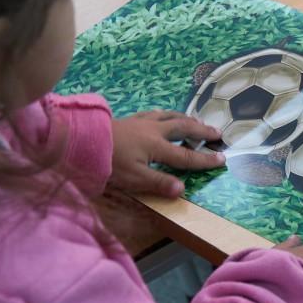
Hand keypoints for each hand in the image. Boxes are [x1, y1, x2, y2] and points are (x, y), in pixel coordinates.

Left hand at [110, 110, 225, 196]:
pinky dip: (164, 114)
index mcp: (156, 147)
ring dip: (186, 119)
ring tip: (196, 121)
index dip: (205, 159)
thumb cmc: (106, 162)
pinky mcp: (129, 119)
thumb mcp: (133, 178)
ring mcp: (141, 122)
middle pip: (183, 129)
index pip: (186, 156)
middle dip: (201, 131)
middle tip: (217, 132)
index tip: (222, 159)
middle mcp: (153, 131)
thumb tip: (182, 189)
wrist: (80, 141)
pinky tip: (163, 114)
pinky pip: (153, 113)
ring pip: (169, 116)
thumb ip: (158, 183)